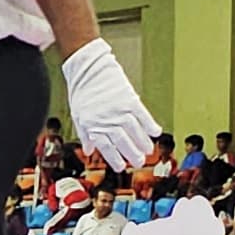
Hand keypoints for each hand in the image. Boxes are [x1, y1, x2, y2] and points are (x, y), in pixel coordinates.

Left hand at [61, 39, 155, 171]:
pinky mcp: (129, 98)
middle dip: (132, 154)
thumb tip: (89, 151)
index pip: (106, 147)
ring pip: (135, 131)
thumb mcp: (78, 114)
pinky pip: (143, 115)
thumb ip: (85, 134)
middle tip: (139, 161)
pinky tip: (155, 133)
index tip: (122, 167)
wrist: (87, 67)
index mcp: (93, 125)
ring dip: (143, 142)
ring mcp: (119, 109)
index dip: (115, 159)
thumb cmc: (81, 90)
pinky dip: (150, 125)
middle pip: (123, 141)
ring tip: (148, 150)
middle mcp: (107, 120)